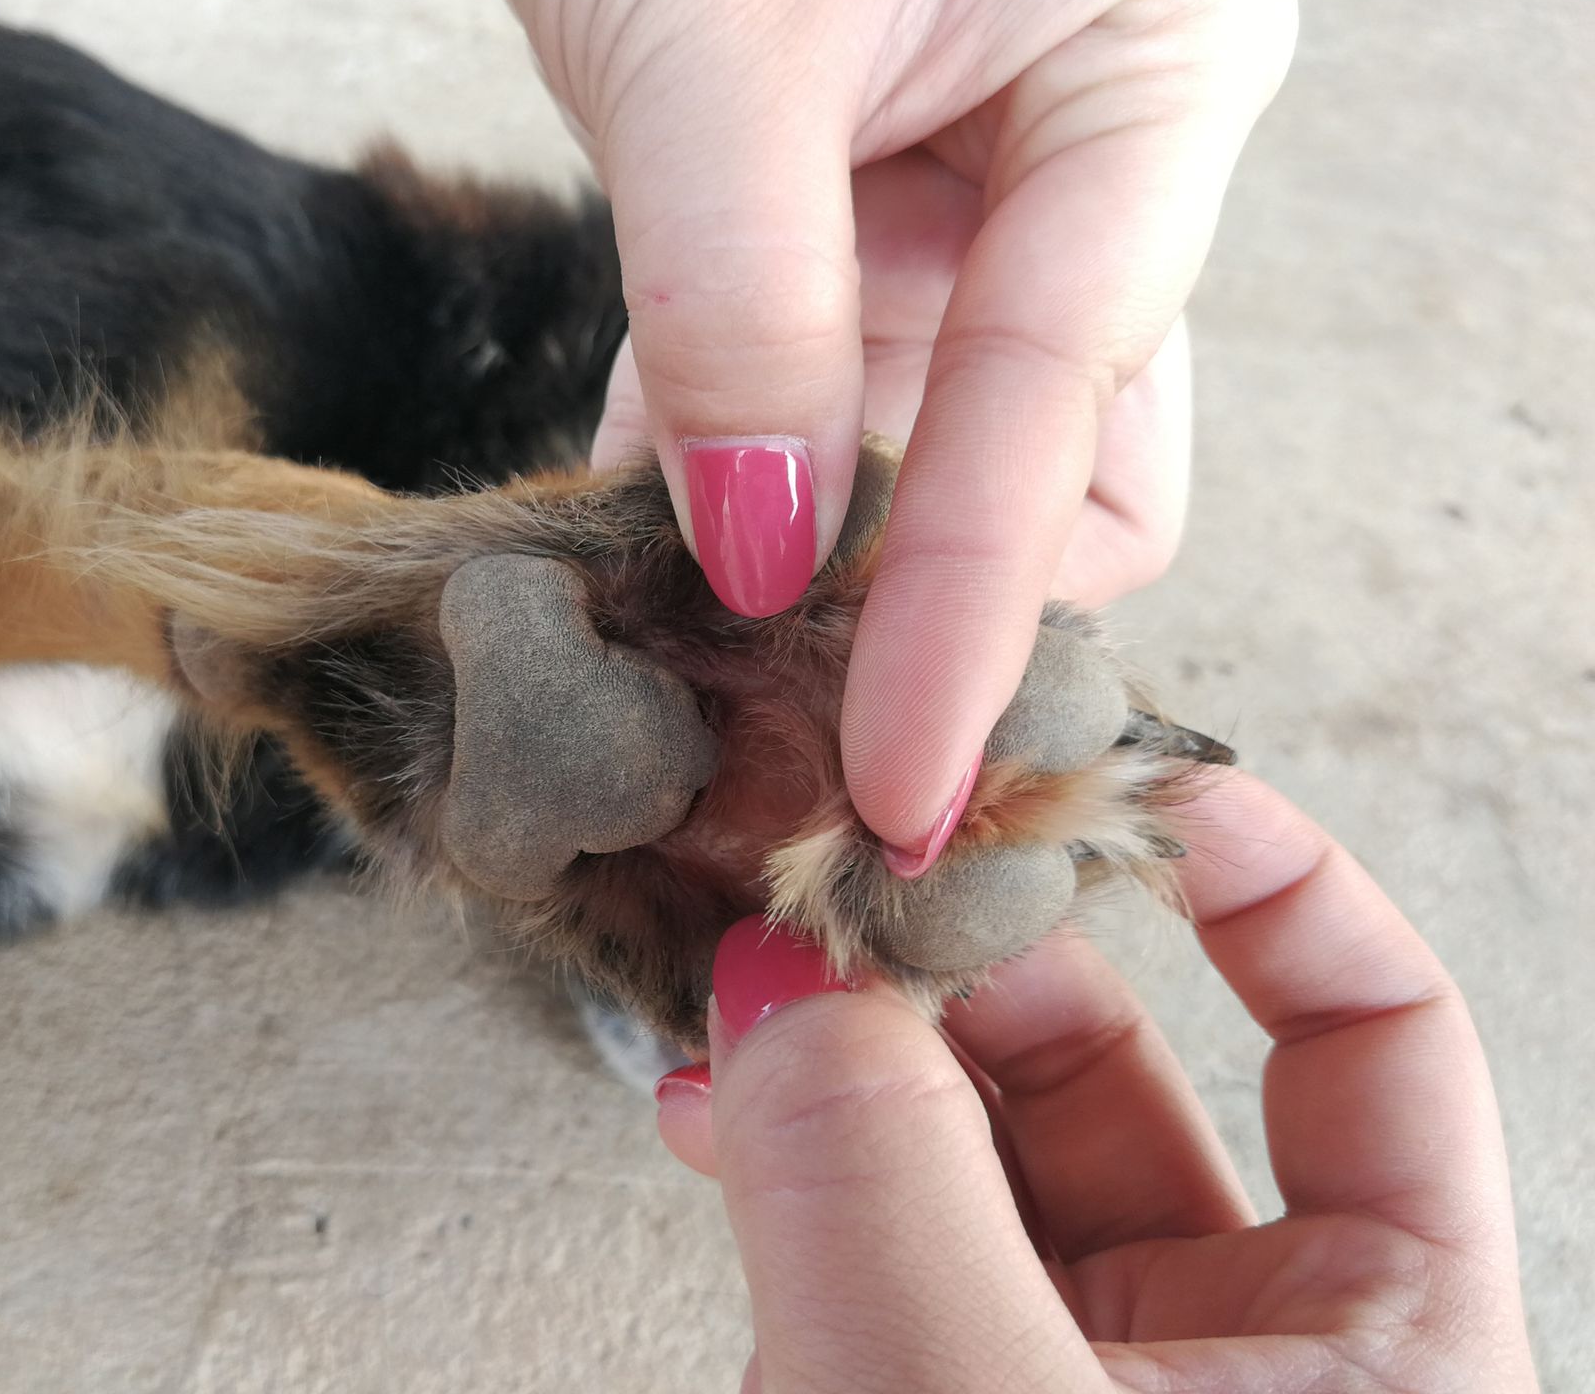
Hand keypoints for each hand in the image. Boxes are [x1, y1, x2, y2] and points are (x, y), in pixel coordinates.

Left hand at [489, 0, 1295, 866]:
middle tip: (789, 722)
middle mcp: (1091, 164)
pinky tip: (639, 549)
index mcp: (1153, 84)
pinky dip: (728, 478)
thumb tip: (758, 552)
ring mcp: (972, 205)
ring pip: (929, 461)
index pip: (1075, 418)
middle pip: (1062, 473)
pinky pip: (812, 402)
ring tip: (697, 672)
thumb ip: (746, 302)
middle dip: (932, 606)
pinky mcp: (855, 231)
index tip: (899, 785)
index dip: (976, 617)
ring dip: (813, 568)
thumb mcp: (720, 46)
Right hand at [652, 772, 1538, 1392]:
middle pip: (1121, 1070)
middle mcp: (1246, 1359)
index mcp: (1387, 1349)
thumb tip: (780, 973)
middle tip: (845, 884)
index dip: (1269, 880)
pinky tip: (720, 1125)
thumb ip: (881, 1174)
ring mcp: (1081, 1387)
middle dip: (967, 967)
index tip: (1126, 775)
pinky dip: (801, 1173)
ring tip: (743, 1002)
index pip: (1377, 1037)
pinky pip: (884, 1244)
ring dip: (849, 1067)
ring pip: (974, 1155)